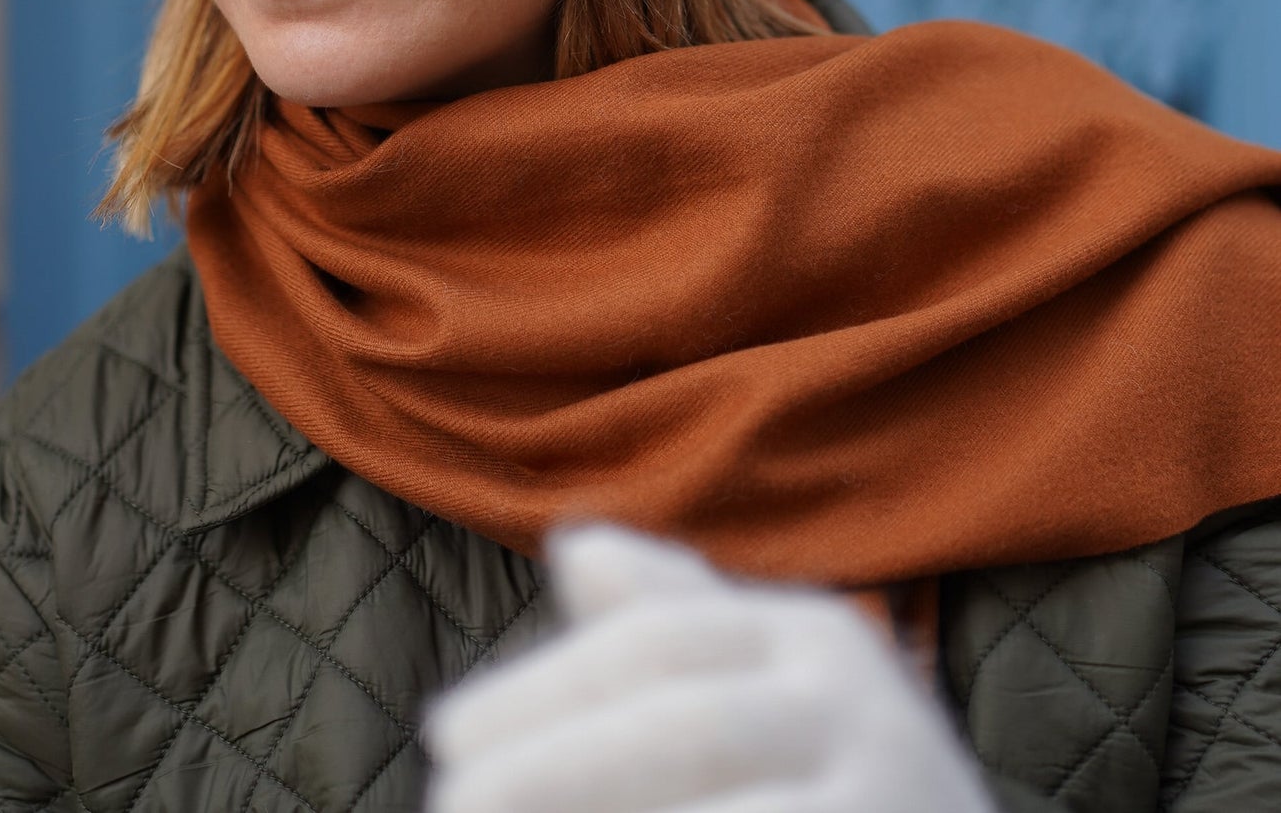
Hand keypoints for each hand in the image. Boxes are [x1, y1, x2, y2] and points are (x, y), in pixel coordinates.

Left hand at [425, 524, 994, 812]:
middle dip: (553, 766)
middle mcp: (858, 706)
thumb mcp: (775, 681)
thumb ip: (679, 617)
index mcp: (813, 637)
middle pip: (678, 725)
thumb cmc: (842, 776)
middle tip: (447, 804)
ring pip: (720, 811)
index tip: (443, 735)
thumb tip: (573, 545)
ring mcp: (888, 796)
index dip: (540, 688)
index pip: (654, 643)